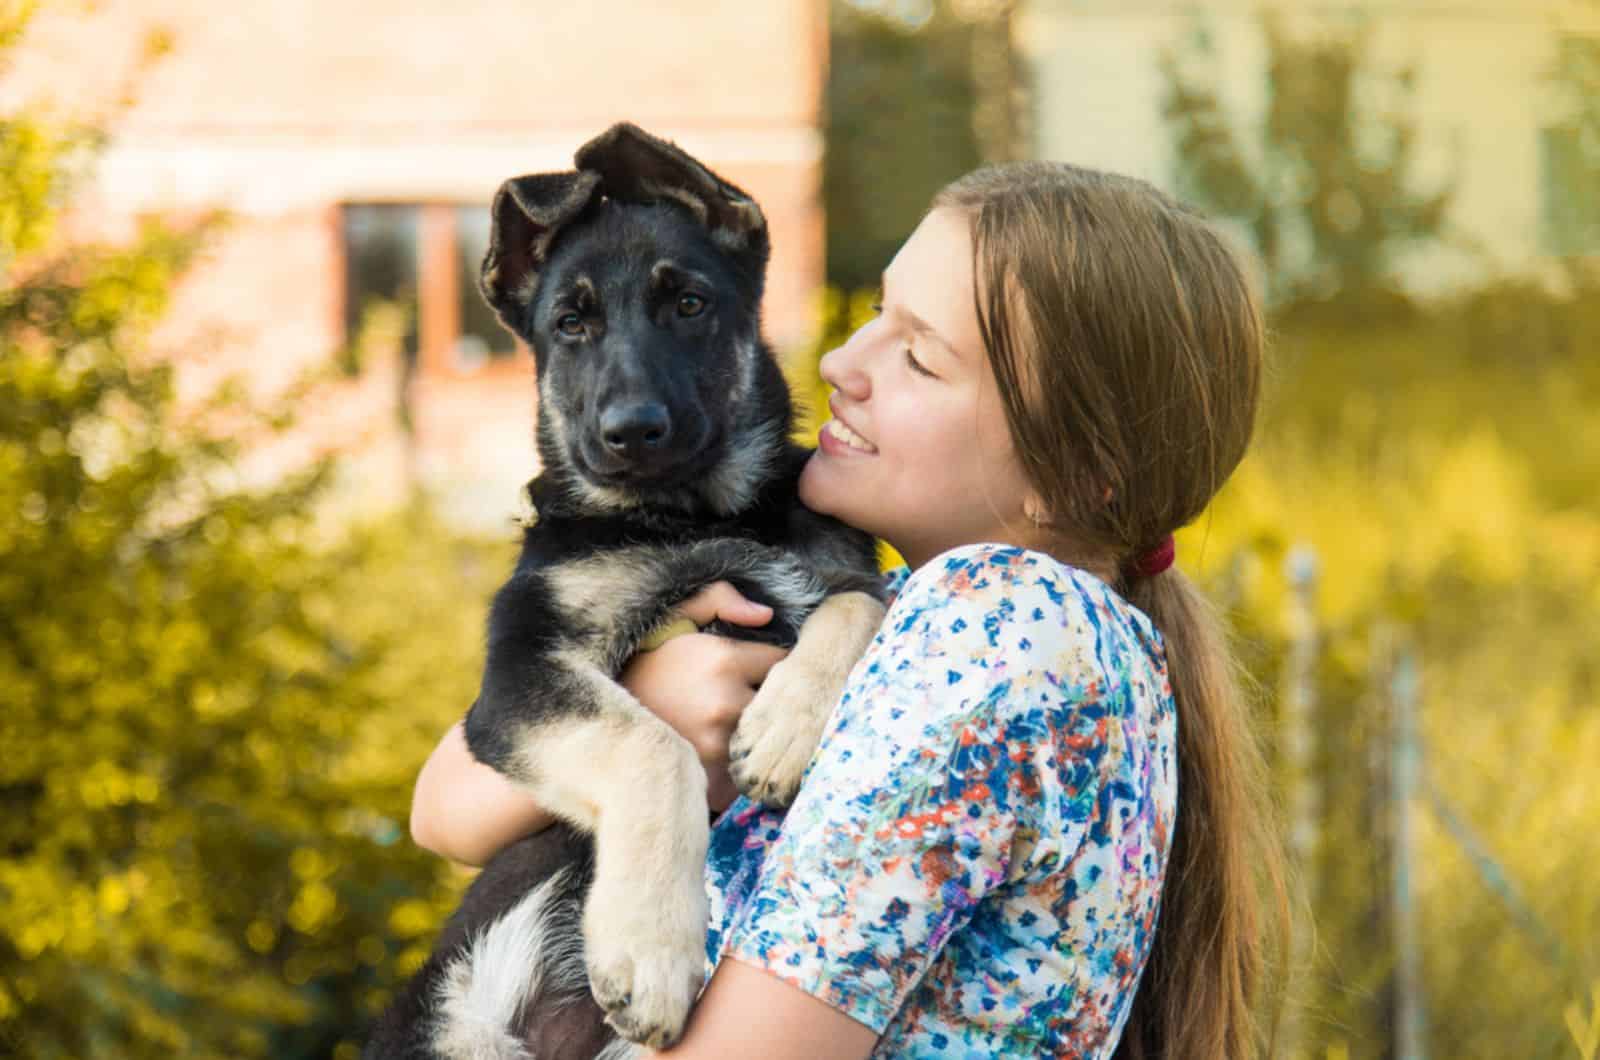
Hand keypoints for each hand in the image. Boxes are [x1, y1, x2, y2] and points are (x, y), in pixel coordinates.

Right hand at [621, 582, 787, 811]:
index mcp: (724, 660)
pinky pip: (746, 767)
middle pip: (777, 701)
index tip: (757, 664)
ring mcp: (719, 744)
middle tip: (743, 691)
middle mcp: (726, 703)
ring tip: (724, 718)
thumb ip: (721, 599)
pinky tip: (716, 745)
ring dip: (753, 728)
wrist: (600, 712)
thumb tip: (765, 614)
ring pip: (761, 734)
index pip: (781, 660)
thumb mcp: (676, 614)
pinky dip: (738, 760)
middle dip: (767, 695)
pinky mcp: (711, 777)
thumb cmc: (644, 660)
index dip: (771, 661)